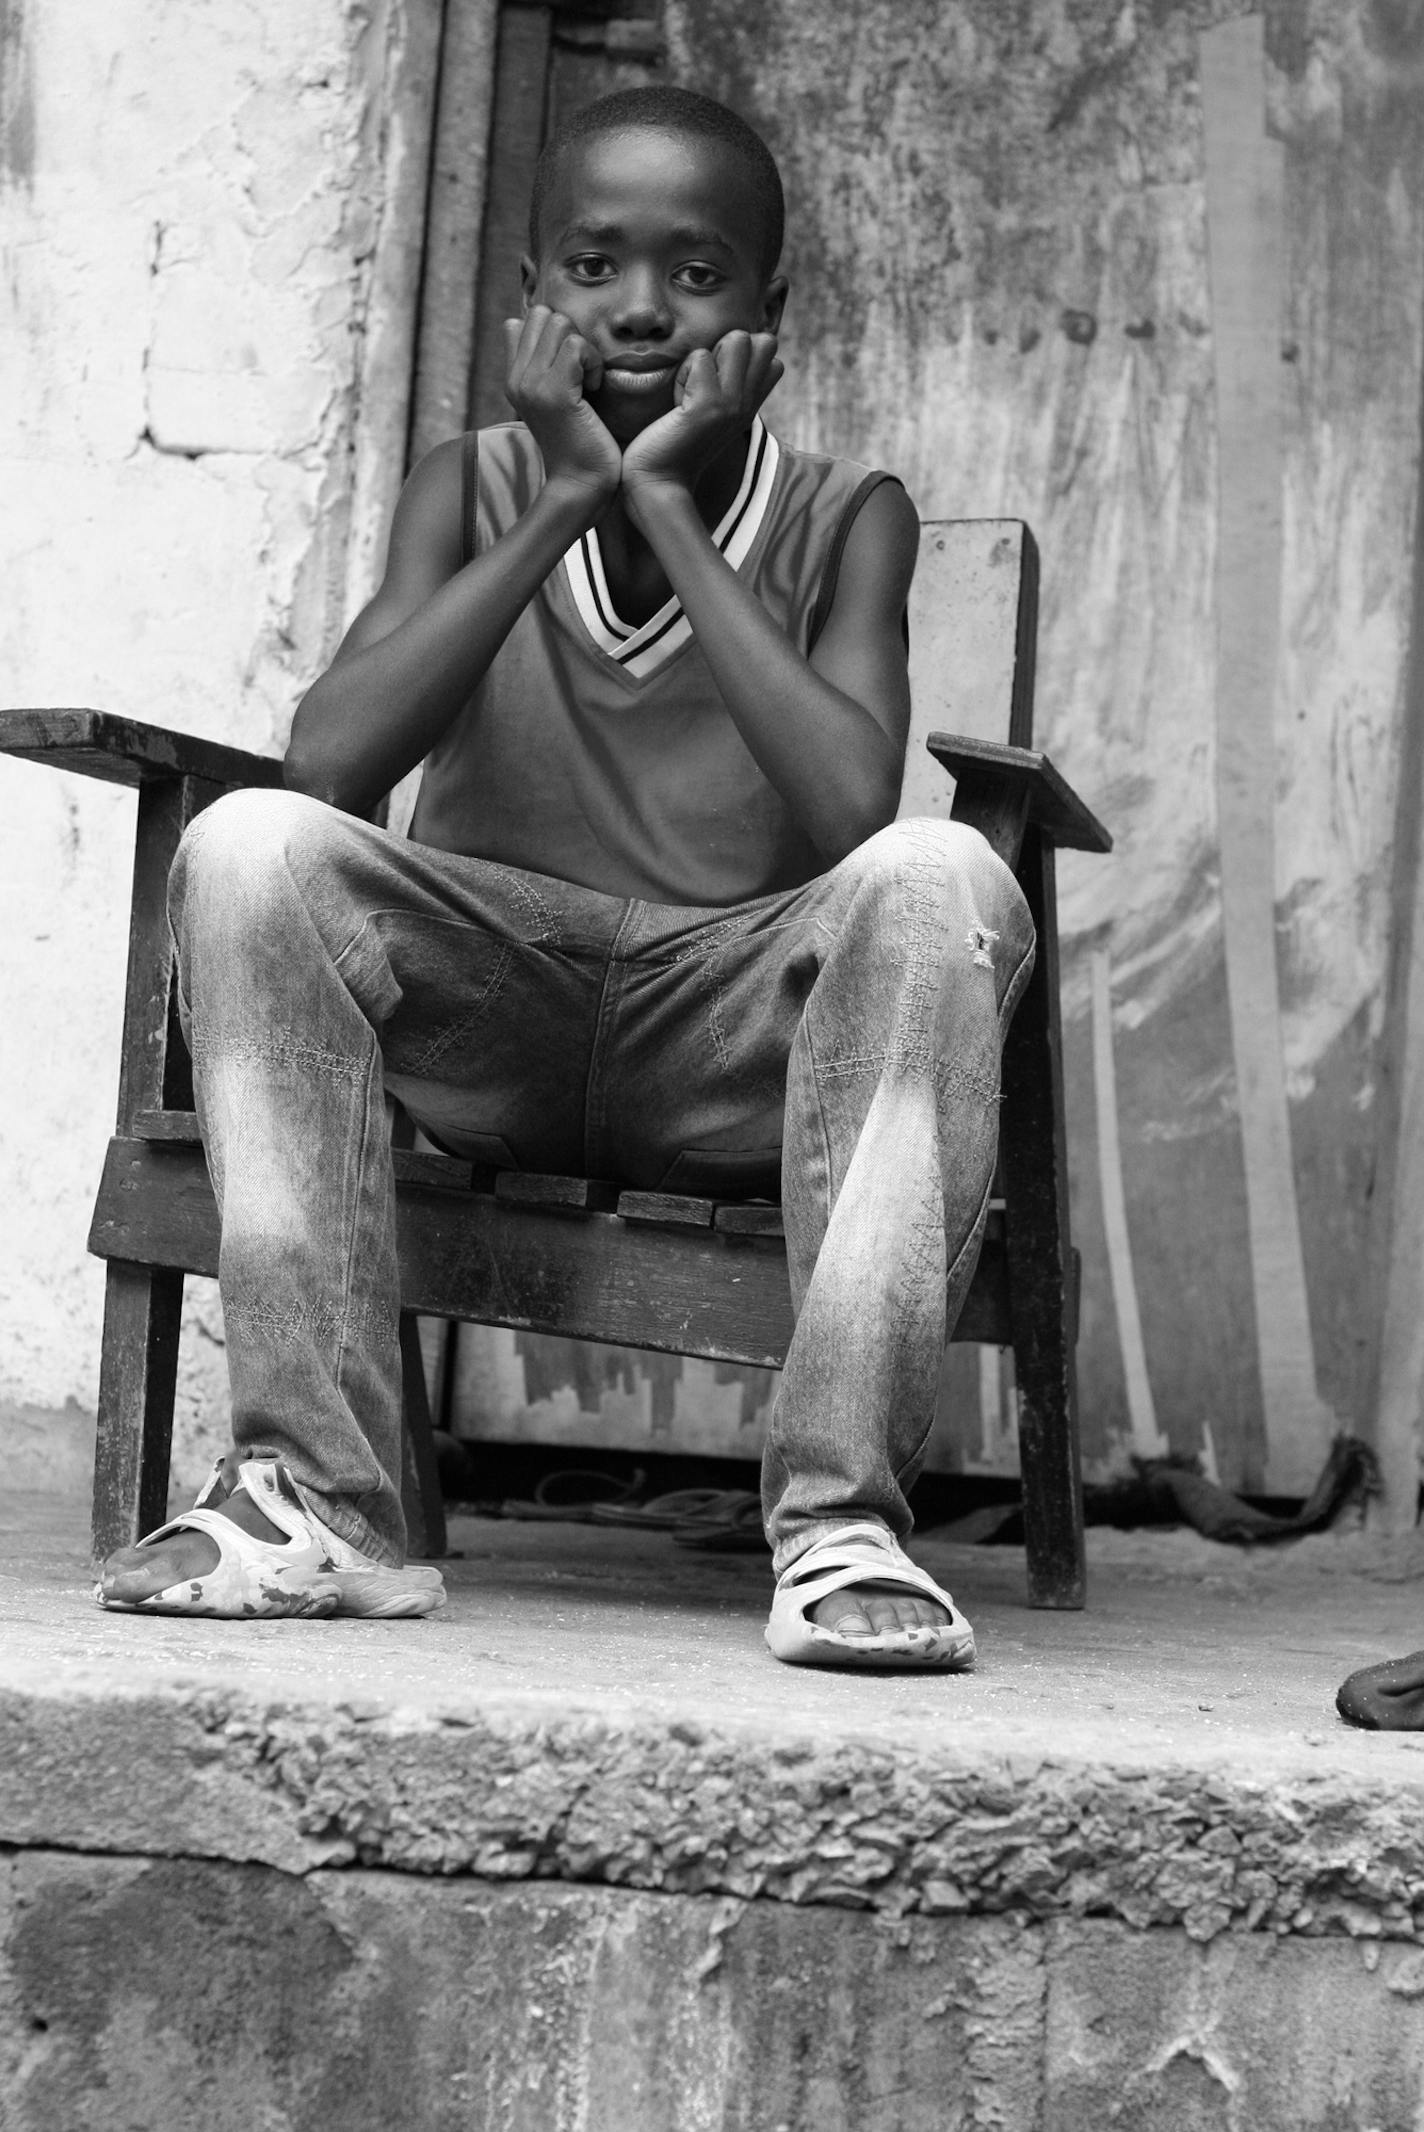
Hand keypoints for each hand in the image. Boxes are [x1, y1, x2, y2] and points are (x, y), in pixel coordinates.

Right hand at [504, 308, 620, 507]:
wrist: (580, 487)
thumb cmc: (579, 445)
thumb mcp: (557, 399)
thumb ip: (545, 364)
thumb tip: (536, 322)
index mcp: (513, 378)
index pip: (524, 320)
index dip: (554, 333)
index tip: (570, 366)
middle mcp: (516, 378)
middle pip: (543, 314)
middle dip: (571, 334)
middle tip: (582, 372)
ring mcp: (531, 385)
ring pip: (559, 323)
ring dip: (583, 348)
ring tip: (588, 382)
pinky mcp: (554, 393)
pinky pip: (576, 346)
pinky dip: (593, 362)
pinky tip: (595, 389)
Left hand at [620, 331, 782, 511]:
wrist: (660, 482)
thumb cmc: (675, 445)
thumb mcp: (712, 412)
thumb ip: (727, 385)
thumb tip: (731, 349)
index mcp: (751, 405)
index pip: (771, 355)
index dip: (740, 356)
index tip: (714, 386)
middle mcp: (749, 404)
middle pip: (763, 340)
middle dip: (729, 347)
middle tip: (704, 382)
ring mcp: (733, 404)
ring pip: (738, 339)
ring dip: (706, 358)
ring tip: (691, 391)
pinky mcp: (710, 405)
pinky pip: (700, 358)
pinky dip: (682, 374)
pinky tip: (677, 404)